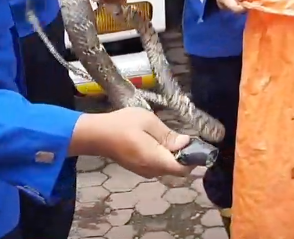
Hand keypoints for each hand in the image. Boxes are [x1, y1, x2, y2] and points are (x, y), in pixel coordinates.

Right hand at [71, 108, 192, 178]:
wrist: (96, 135)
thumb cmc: (122, 124)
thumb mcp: (148, 121)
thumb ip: (168, 134)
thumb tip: (186, 143)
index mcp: (155, 160)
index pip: (182, 169)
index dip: (194, 159)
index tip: (197, 145)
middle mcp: (151, 170)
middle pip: (176, 169)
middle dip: (185, 156)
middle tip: (185, 137)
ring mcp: (144, 171)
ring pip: (167, 167)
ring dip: (174, 156)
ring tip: (172, 137)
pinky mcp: (139, 168)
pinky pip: (158, 165)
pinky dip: (164, 156)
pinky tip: (159, 141)